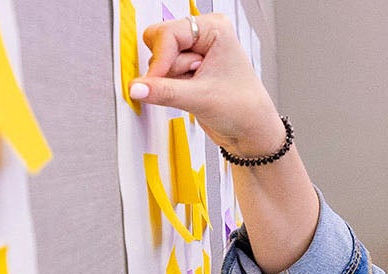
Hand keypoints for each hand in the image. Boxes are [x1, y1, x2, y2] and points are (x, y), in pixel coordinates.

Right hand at [130, 15, 284, 158]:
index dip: (160, 60)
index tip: (156, 81)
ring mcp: (194, 51)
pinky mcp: (186, 69)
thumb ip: (164, 92)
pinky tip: (190, 92)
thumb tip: (136, 87)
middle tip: (191, 81)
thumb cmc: (244, 108)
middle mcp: (203, 35)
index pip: (167, 33)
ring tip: (198, 88)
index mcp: (214, 28)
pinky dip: (169, 86)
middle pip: (158, 41)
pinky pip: (161, 74)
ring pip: (158, 59)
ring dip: (171, 80)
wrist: (251, 131)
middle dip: (167, 68)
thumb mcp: (201, 99)